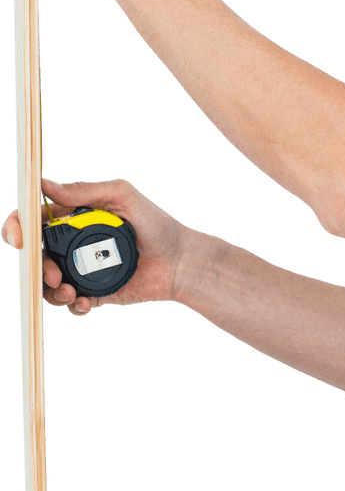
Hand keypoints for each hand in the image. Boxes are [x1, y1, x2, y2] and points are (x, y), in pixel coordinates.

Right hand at [1, 177, 190, 315]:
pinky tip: (85, 303)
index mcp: (76, 216)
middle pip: (34, 255)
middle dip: (35, 266)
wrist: (181, 262)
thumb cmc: (156, 224)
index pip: (35, 218)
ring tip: (70, 293)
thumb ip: (86, 191)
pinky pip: (69, 303)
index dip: (18, 226)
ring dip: (50, 291)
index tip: (18, 239)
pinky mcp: (92, 292)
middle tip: (52, 274)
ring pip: (46, 283)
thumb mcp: (124, 196)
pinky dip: (71, 305)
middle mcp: (74, 242)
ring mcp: (81, 268)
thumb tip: (44, 185)